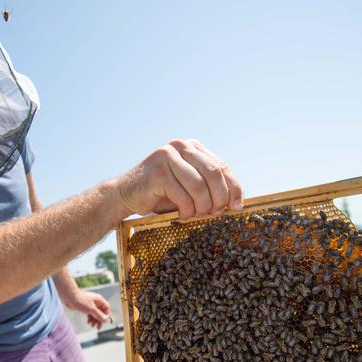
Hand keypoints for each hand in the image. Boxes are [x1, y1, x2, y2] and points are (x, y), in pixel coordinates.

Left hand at [63, 290, 110, 329]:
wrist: (69, 297)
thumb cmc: (80, 301)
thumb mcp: (91, 309)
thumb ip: (99, 315)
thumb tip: (105, 320)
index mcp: (99, 300)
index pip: (106, 308)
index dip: (106, 315)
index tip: (104, 321)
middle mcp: (95, 302)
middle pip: (101, 312)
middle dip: (99, 319)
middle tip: (98, 328)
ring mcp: (90, 304)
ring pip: (95, 313)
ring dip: (94, 320)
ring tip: (92, 325)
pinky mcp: (85, 307)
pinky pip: (90, 314)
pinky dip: (90, 318)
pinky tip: (88, 322)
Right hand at [113, 139, 242, 218]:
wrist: (126, 195)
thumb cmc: (161, 193)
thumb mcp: (189, 187)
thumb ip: (209, 187)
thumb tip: (235, 203)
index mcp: (192, 147)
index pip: (222, 166)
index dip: (233, 188)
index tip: (236, 207)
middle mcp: (180, 146)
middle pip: (213, 173)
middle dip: (219, 198)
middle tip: (215, 213)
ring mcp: (167, 156)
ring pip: (199, 185)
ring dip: (202, 206)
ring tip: (197, 215)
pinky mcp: (157, 170)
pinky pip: (183, 195)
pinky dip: (187, 210)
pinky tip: (182, 214)